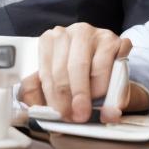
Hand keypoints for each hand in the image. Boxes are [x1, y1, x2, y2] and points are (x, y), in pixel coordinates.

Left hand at [19, 23, 147, 123]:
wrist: (109, 67)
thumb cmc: (79, 73)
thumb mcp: (56, 79)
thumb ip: (39, 91)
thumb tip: (32, 107)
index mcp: (51, 39)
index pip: (47, 71)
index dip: (53, 97)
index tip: (60, 115)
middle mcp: (72, 32)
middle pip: (65, 69)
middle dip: (70, 98)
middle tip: (77, 116)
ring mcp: (95, 34)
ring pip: (86, 67)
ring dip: (87, 93)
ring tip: (89, 110)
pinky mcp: (116, 41)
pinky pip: (108, 67)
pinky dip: (106, 87)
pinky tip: (106, 100)